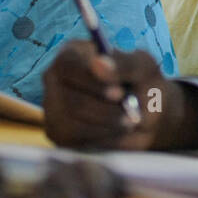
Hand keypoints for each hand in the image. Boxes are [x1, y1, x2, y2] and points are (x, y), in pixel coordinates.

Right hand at [42, 43, 197, 150]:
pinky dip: (102, 140)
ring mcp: (52, 107)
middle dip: (106, 112)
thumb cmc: (141, 83)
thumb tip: (98, 62)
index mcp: (70, 54)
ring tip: (129, 123)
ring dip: (106, 128)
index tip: (120, 94)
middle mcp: (54, 79)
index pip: (68, 67)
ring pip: (72, 126)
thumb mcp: (143, 67)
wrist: (144, 112)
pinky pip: (76, 143)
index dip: (93, 83)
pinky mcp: (57, 133)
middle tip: (132, 117)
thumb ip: (124, 64)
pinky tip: (116, 132)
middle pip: (70, 101)